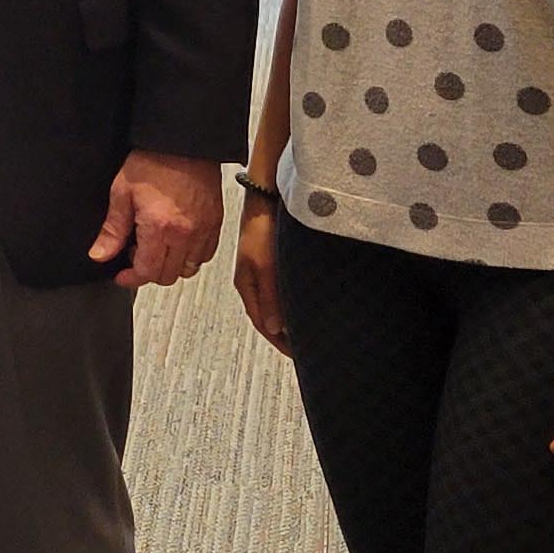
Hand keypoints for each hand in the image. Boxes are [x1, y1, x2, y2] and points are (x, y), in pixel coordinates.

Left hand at [92, 150, 223, 288]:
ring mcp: (204, 230)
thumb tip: (100, 254)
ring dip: (171, 265)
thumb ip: (112, 229)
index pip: (147, 273)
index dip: (131, 279)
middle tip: (136, 253)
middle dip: (148, 272)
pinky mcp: (216, 223)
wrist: (184, 142)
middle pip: (168, 276)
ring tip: (157, 246)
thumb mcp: (122, 193)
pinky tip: (177, 240)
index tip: (122, 276)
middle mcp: (185, 234)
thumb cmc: (153, 162)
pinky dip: (191, 255)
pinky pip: (205, 254)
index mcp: (159, 228)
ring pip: (189, 269)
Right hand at [229, 190, 291, 354]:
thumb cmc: (263, 228)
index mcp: (246, 285)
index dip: (278, 341)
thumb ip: (269, 297)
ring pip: (275, 304)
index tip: (297, 356)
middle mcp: (252, 281)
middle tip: (304, 350)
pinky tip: (303, 305)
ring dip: (288, 320)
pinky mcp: (272, 261)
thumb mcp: (265, 265)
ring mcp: (262, 271)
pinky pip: (281, 291)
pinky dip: (290, 303)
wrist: (266, 196)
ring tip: (306, 333)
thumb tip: (273, 329)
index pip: (262, 323)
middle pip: (267, 317)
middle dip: (284, 336)